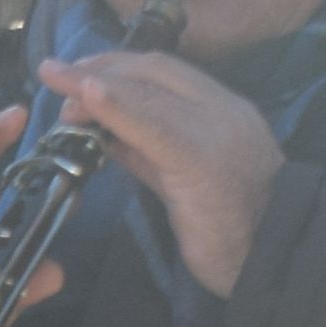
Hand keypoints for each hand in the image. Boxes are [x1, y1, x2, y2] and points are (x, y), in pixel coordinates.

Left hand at [39, 49, 284, 295]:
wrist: (270, 261)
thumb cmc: (225, 227)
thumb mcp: (177, 176)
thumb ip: (144, 148)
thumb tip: (100, 127)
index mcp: (222, 110)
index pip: (163, 73)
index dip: (115, 66)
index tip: (77, 71)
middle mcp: (223, 110)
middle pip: (154, 72)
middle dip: (99, 67)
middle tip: (55, 74)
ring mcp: (216, 131)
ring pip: (150, 92)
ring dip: (95, 83)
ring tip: (57, 83)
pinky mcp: (202, 161)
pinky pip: (153, 127)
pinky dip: (116, 108)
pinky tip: (86, 95)